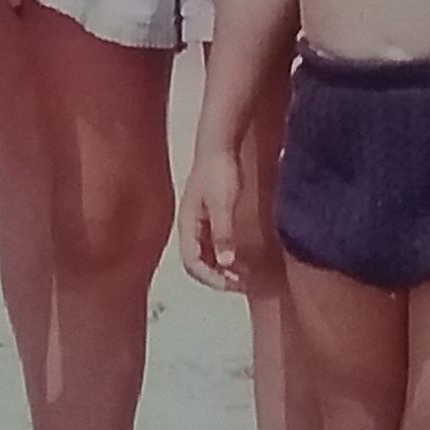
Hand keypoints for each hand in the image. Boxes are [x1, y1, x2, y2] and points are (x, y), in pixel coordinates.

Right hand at [178, 147, 244, 291]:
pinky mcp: (209, 217)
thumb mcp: (222, 203)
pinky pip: (213, 246)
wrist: (219, 144)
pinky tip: (240, 259)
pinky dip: (225, 257)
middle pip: (197, 263)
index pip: (192, 263)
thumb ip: (223, 232)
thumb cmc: (218, 170)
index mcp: (187, 225)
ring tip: (242, 277)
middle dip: (216, 278)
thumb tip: (224, 263)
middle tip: (240, 284)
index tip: (232, 284)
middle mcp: (189, 227)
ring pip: (205, 256)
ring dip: (221, 270)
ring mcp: (198, 223)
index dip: (211, 278)